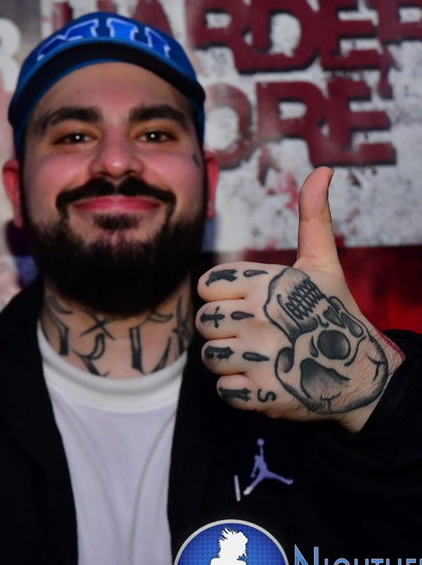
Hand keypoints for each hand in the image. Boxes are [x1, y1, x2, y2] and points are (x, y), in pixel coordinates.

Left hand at [196, 167, 403, 431]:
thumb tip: (322, 170)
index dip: (222, 298)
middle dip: (223, 330)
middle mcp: (261, 318)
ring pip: (209, 356)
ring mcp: (261, 357)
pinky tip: (264, 380)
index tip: (248, 305)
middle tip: (256, 334)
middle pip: (203, 323)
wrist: (361, 372)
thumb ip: (313, 219)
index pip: (206, 287)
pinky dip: (239, 390)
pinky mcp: (262, 394)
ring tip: (260, 357)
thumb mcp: (323, 264)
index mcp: (268, 285)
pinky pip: (222, 389)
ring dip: (229, 361)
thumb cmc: (333, 313)